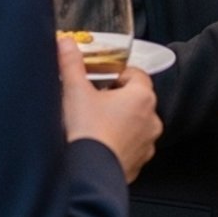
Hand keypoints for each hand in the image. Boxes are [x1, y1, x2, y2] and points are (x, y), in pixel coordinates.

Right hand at [58, 39, 160, 182]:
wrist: (87, 173)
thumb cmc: (87, 133)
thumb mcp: (75, 91)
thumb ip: (71, 63)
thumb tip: (66, 43)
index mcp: (141, 97)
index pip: (136, 74)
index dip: (116, 74)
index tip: (100, 78)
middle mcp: (151, 119)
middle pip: (135, 99)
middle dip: (116, 98)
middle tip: (93, 101)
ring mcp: (147, 143)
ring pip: (135, 124)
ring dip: (119, 122)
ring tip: (94, 124)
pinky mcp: (139, 162)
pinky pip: (131, 146)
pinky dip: (119, 143)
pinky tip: (99, 144)